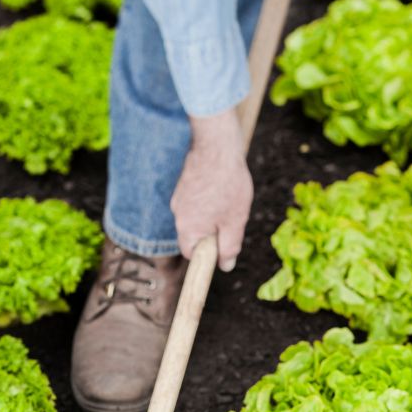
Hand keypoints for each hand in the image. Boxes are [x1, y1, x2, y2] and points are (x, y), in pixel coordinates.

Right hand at [170, 108, 252, 271]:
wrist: (217, 144)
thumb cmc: (228, 184)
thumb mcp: (234, 221)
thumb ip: (229, 247)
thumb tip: (226, 266)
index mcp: (187, 228)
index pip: (191, 254)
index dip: (208, 255)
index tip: (222, 248)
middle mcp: (177, 214)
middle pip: (194, 234)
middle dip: (213, 232)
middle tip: (233, 218)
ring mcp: (179, 197)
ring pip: (197, 216)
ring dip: (213, 214)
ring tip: (230, 199)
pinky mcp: (184, 182)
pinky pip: (197, 200)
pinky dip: (210, 199)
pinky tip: (224, 187)